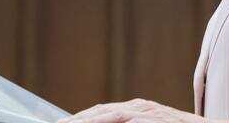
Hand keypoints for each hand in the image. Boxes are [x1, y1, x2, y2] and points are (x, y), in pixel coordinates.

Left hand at [58, 98, 228, 122]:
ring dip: (83, 120)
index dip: (78, 120)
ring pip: (106, 114)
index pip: (99, 115)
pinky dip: (102, 120)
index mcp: (135, 112)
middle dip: (74, 121)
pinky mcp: (154, 117)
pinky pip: (122, 118)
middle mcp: (139, 107)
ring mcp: (146, 111)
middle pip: (97, 113)